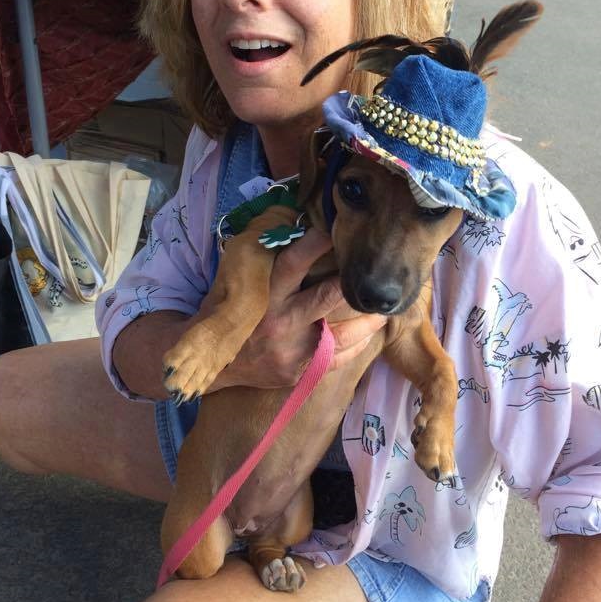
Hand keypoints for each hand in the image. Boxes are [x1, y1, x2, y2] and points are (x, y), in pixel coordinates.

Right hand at [208, 228, 386, 389]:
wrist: (216, 363)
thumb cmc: (231, 314)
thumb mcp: (240, 284)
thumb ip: (267, 264)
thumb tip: (294, 229)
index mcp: (266, 294)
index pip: (294, 261)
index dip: (316, 244)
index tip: (336, 230)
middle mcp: (281, 321)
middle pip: (326, 297)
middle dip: (350, 285)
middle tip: (373, 274)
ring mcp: (293, 350)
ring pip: (342, 334)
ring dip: (367, 320)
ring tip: (384, 308)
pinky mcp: (300, 372)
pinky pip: (338, 358)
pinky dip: (357, 345)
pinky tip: (369, 333)